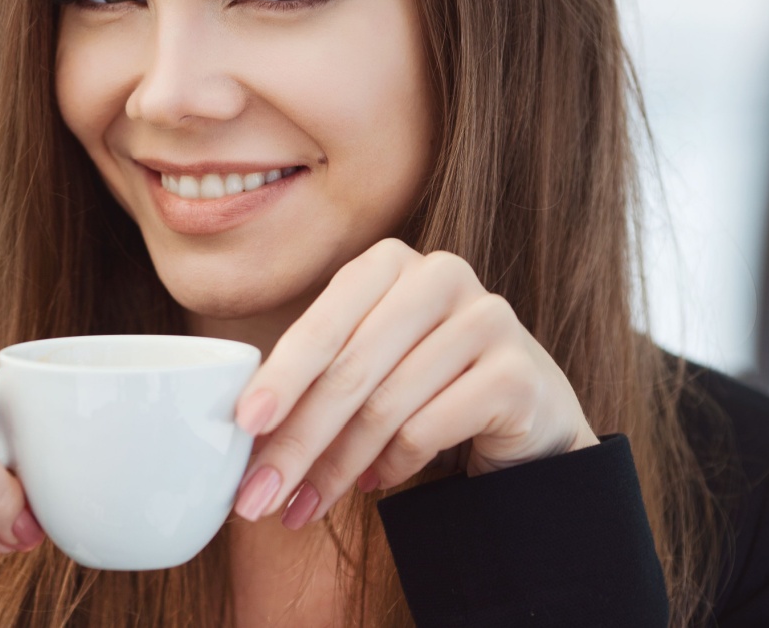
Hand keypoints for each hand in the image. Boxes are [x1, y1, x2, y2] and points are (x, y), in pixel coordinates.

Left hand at [230, 239, 598, 528]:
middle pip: (349, 372)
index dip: (279, 378)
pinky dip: (391, 466)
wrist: (525, 413)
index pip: (321, 326)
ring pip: (384, 407)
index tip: (242, 425)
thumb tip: (244, 430)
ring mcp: (486, 320)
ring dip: (334, 467)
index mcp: (388, 262)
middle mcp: (440, 277)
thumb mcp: (362, 364)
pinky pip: (428, 430)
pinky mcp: (516, 374)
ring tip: (303, 504)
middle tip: (258, 494)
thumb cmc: (422, 384)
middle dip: (297, 441)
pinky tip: (374, 483)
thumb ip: (312, 377)